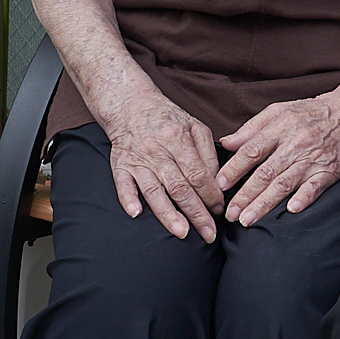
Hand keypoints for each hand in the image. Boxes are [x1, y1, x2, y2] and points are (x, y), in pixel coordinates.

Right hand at [95, 82, 225, 241]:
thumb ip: (207, 153)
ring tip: (182, 232)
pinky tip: (136, 213)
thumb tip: (217, 182)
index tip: (219, 210)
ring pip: (153, 191)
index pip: (198, 173)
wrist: (130, 104)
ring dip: (168, 214)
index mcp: (178, 139)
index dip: (210, 194)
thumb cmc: (167, 119)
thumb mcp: (194, 126)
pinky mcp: (120, 165)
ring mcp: (138, 159)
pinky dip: (128, 199)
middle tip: (209, 233)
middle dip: (196, 213)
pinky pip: (122, 185)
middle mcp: (157, 151)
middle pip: (179, 187)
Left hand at [217, 91, 339, 225]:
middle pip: (265, 172)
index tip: (219, 185)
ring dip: (265, 203)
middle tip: (229, 213)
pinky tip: (291, 210)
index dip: (234, 169)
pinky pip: (315, 186)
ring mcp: (313, 158)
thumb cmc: (313, 112)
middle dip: (245, 195)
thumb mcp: (280, 110)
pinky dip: (304, 198)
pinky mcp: (330, 170)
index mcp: (280, 127)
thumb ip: (252, 128)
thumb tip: (226, 143)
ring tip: (248, 219)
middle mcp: (295, 144)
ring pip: (285, 183)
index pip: (252, 150)